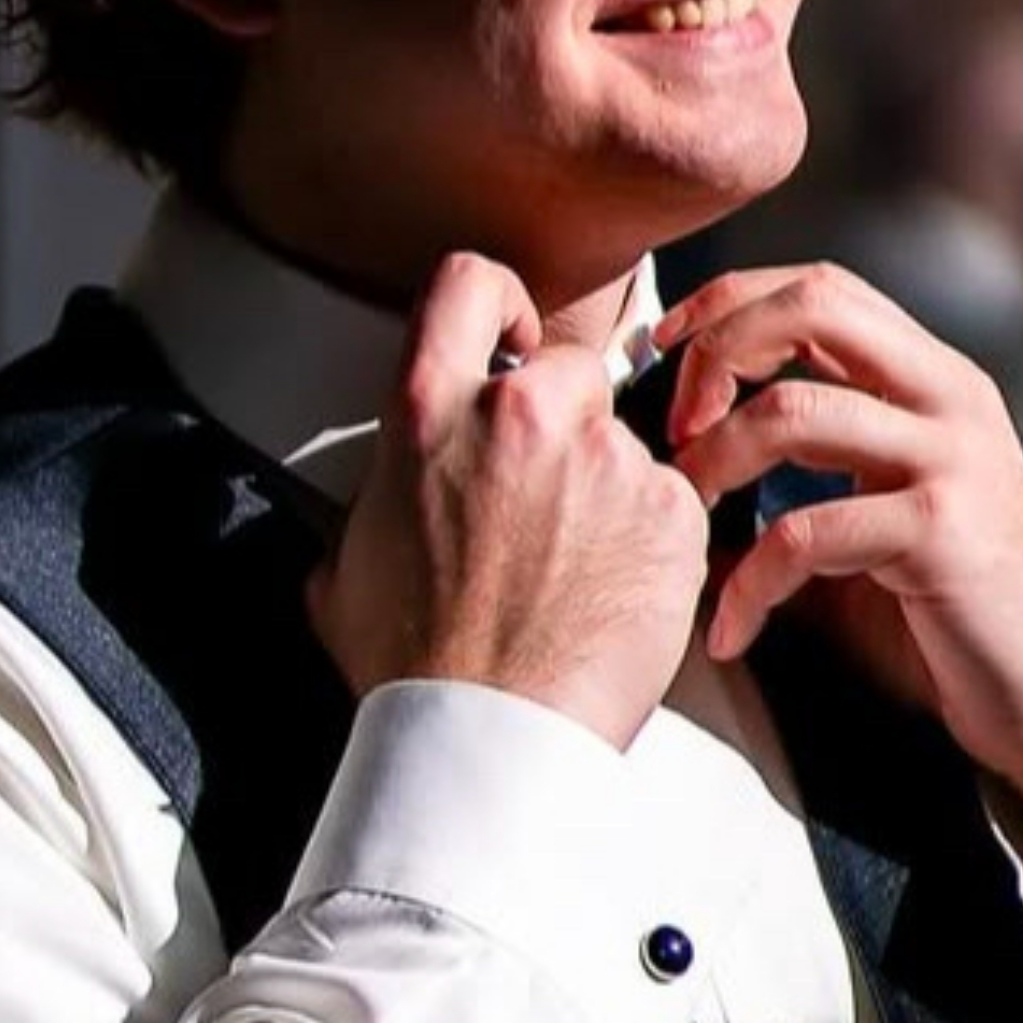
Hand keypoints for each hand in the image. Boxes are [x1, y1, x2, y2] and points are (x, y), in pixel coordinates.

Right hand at [308, 252, 711, 752]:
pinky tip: (615, 594)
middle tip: (550, 501)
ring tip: (577, 572)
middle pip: (570, 370)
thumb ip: (376, 503)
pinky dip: (654, 541)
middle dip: (567, 424)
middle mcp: (522, 417)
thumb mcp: (348, 564)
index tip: (513, 342)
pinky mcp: (673, 510)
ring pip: (626, 444)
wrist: (488, 739)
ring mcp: (606, 459)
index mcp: (430, 412)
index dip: (499, 306)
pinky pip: (674, 502)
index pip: (469, 283)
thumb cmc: (418, 666)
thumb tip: (380, 507)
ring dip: (610, 492)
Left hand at [658, 263, 1022, 837]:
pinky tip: (732, 627)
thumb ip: (815, 454)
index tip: (666, 350)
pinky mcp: (941, 532)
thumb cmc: (952, 609)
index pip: (823, 286)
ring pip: (793, 411)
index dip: (732, 302)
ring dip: (711, 466)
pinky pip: (805, 531)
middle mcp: (950, 398)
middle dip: (718, 352)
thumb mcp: (882, 503)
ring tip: (683, 524)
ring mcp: (952, 458)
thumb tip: (686, 441)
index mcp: (935, 379)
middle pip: (813, 305)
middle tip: (675, 430)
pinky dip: (748, 582)